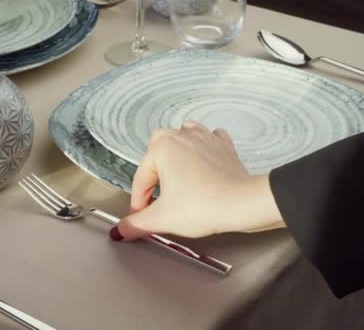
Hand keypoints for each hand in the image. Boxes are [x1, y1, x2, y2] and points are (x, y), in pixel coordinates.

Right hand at [110, 121, 283, 240]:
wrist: (241, 204)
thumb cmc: (203, 206)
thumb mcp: (162, 218)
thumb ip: (136, 224)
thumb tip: (121, 230)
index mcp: (162, 149)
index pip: (141, 178)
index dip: (138, 202)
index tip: (141, 217)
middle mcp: (182, 137)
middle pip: (157, 146)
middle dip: (153, 168)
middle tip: (155, 191)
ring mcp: (205, 138)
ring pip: (183, 133)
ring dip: (176, 149)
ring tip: (175, 171)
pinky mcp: (224, 146)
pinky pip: (210, 137)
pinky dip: (203, 146)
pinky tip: (202, 160)